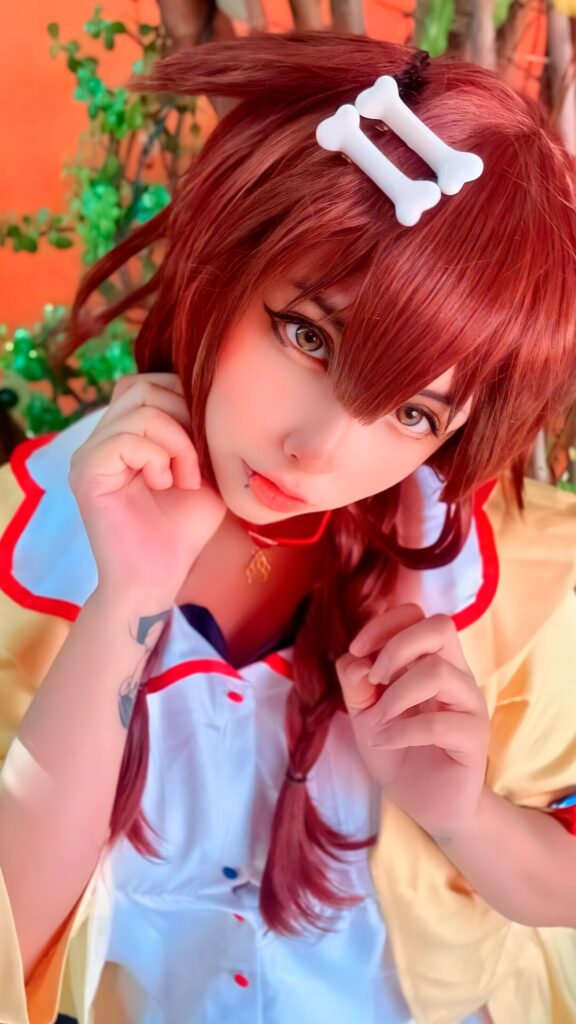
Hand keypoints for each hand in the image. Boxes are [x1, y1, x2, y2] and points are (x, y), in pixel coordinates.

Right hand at [68, 372, 226, 604]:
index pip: (149, 383)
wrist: (157, 580)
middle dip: (185, 417)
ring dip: (177, 442)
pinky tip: (165, 484)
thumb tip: (210, 396)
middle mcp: (100, 439)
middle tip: (198, 463)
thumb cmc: (181, 530)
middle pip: (144, 387)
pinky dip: (157, 457)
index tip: (206, 443)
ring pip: (139, 409)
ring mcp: (88, 454)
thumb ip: (200, 432)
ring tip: (185, 478)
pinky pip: (124, 439)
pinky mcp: (86, 473)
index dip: (184, 400)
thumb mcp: (204, 470)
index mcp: (124, 435)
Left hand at [335, 604, 489, 839]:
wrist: (424, 804)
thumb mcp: (363, 712)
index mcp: (430, 660)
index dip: (383, 624)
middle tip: (376, 680)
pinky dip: (402, 731)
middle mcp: (455, 674)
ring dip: (396, 695)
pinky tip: (386, 742)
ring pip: (439, 672)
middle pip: (440, 626)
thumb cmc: (398, 750)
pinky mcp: (474, 737)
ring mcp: (469, 704)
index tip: (357, 651)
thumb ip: (355, 681)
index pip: (416, 615)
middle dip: (397, 645)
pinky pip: (441, 723)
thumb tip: (357, 659)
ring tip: (379, 720)